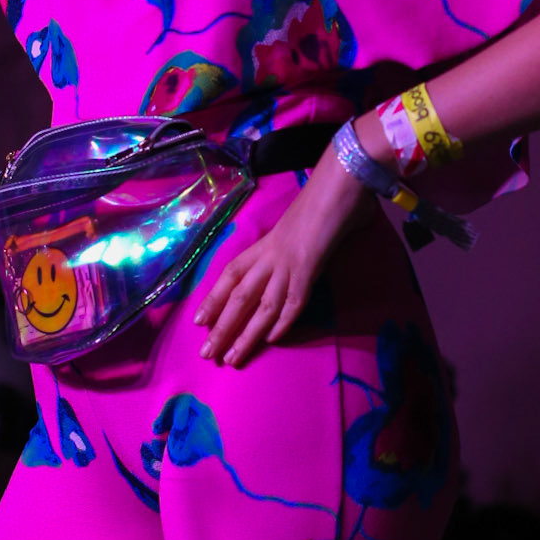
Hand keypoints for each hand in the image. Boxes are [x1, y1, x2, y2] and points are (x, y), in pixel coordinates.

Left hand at [193, 145, 371, 366]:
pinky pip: (294, 299)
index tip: (199, 322)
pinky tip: (273, 339)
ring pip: (261, 305)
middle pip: (239, 296)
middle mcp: (271, 254)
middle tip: (206, 354)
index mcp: (266, 243)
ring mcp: (289, 261)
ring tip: (231, 359)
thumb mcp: (300, 226)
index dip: (214, 298)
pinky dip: (283, 320)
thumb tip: (297, 262)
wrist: (341, 181)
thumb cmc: (324, 199)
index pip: (231, 275)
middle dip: (222, 327)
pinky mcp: (310, 265)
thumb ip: (294, 246)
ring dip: (245, 334)